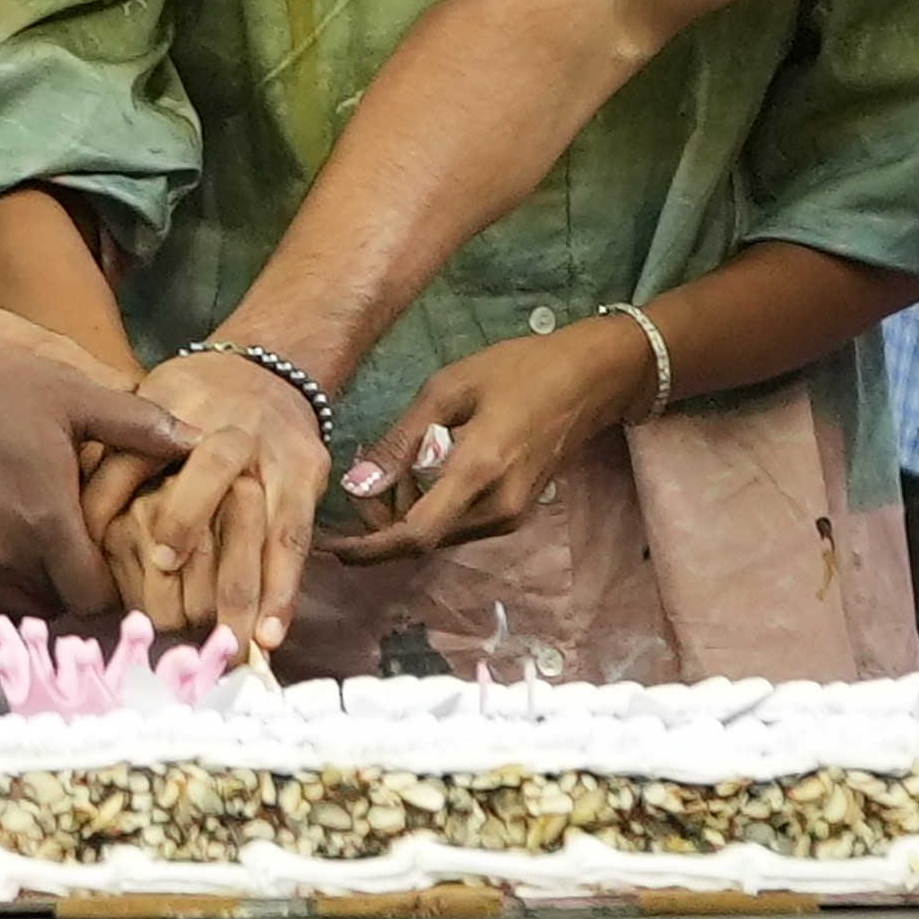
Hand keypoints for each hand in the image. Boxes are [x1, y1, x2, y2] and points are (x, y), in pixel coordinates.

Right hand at [0, 328, 190, 621]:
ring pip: (13, 609)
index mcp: (49, 525)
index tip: (102, 558)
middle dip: (69, 586)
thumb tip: (201, 440)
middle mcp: (5, 560)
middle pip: (56, 608)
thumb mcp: (73, 396)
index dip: (106, 585)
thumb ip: (139, 426)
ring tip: (28, 546)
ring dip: (27, 589)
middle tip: (66, 547)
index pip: (95, 600)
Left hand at [85, 350, 334, 652]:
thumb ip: (112, 461)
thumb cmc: (191, 405)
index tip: (88, 546)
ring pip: (262, 517)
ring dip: (244, 584)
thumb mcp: (144, 413)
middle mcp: (230, 429)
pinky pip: (295, 541)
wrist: (269, 370)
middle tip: (164, 571)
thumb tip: (70, 527)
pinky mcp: (307, 478)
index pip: (134, 456)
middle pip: (211, 470)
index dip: (109, 500)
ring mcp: (274, 455)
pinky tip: (269, 635)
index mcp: (176, 410)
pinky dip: (284, 591)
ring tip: (230, 640)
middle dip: (188, 516)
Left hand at [321, 315, 651, 566]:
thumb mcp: (449, 388)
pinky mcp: (516, 514)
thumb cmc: (519, 370)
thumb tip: (356, 486)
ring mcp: (511, 517)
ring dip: (402, 518)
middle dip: (378, 527)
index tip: (327, 545)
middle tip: (352, 487)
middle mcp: (497, 510)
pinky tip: (416, 476)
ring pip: (438, 536)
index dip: (366, 548)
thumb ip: (402, 441)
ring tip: (380, 475)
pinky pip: (458, 525)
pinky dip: (428, 511)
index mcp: (479, 474)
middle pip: (421, 541)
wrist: (592, 379)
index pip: (414, 535)